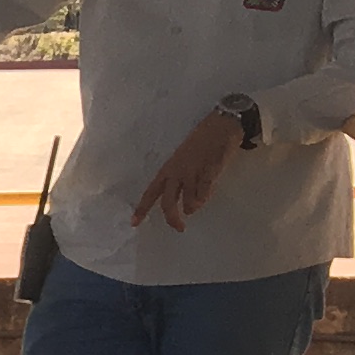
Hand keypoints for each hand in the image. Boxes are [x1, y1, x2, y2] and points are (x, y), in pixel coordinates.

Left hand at [129, 109, 245, 231]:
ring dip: (192, 207)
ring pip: (189, 201)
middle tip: (179, 228)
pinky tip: (205, 196)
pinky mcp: (210, 172)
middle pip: (168, 202)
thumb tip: (180, 200)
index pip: (150, 192)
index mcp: (167, 170)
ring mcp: (193, 172)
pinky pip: (204, 193)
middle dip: (172, 218)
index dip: (142, 208)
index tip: (134, 223)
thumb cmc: (200, 143)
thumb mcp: (181, 160)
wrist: (220, 126)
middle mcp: (177, 172)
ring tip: (196, 205)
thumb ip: (178, 179)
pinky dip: (205, 198)